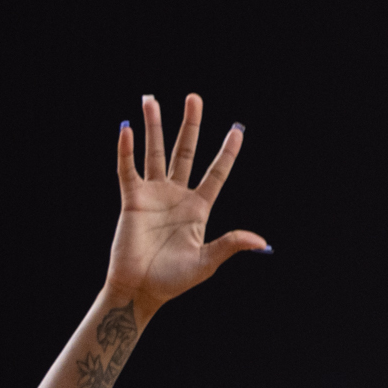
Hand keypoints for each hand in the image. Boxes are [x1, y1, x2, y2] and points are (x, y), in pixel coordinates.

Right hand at [104, 94, 267, 314]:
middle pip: (185, 151)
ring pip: (155, 152)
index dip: (227, 152)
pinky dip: (126, 150)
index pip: (217, 172)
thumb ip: (231, 245)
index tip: (238, 129)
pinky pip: (128, 170)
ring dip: (153, 126)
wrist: (140, 289)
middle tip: (193, 98)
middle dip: (190, 125)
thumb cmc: (174, 280)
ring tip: (151, 99)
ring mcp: (154, 195)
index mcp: (199, 208)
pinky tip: (127, 129)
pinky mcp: (132, 200)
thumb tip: (262, 242)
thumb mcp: (207, 262)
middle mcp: (177, 195)